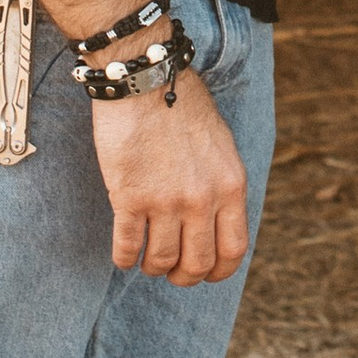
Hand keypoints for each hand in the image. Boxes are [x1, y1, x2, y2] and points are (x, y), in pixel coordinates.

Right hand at [90, 67, 249, 284]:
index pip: (233, 249)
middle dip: (184, 277)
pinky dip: (125, 258)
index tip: (206, 274)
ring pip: (161, 260)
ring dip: (152, 267)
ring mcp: (166, 201)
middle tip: (172, 273)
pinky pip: (127, 246)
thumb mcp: (221, 146)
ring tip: (146, 260)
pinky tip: (123, 256)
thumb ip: (222, 184)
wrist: (145, 81)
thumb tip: (217, 219)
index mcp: (231, 186)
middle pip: (198, 263)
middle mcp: (203, 199)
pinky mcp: (130, 197)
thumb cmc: (181, 106)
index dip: (219, 272)